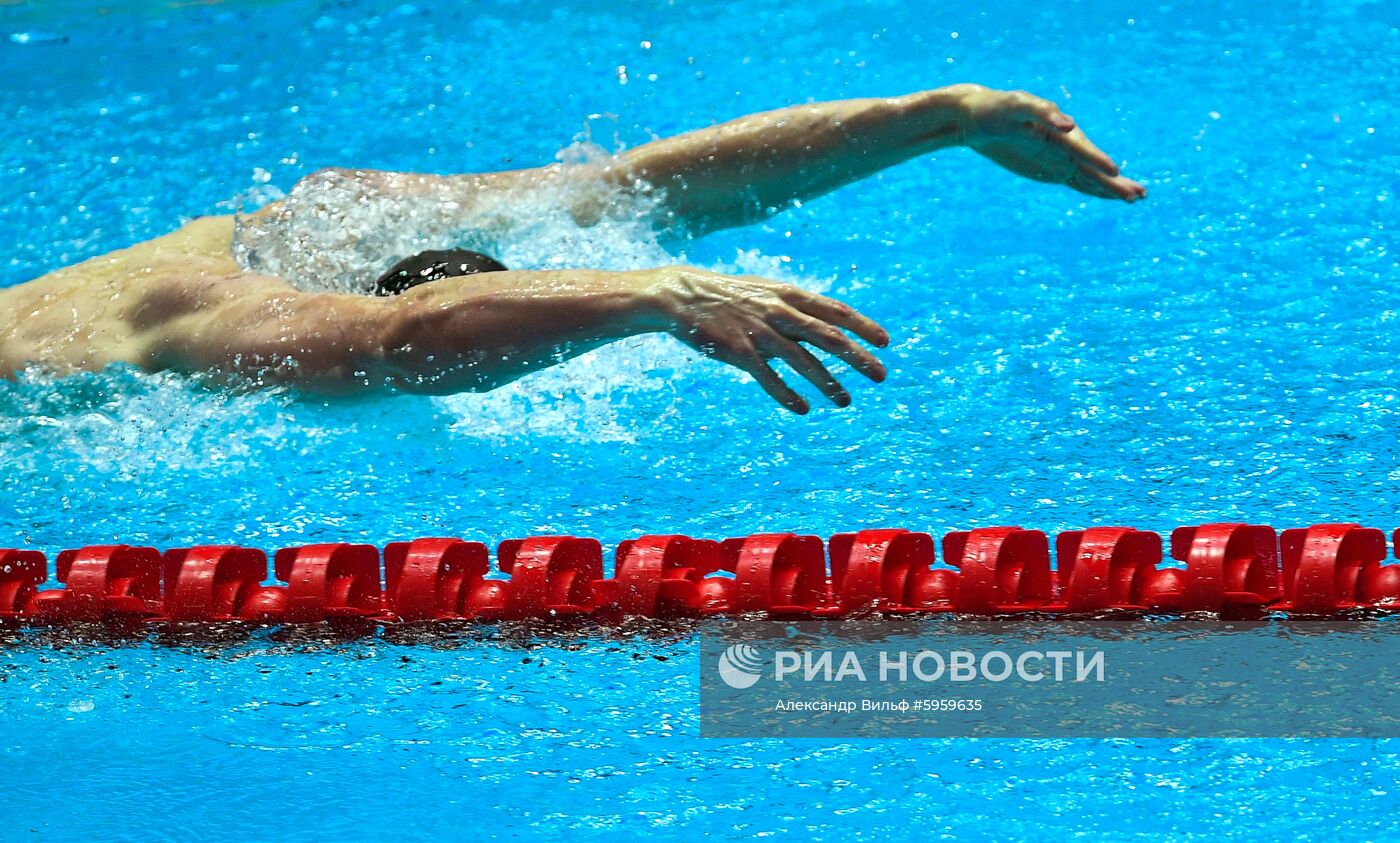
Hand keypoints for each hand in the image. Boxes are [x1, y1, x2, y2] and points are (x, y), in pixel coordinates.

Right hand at [640, 267, 889, 412]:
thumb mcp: (766, 292)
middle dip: (858, 357)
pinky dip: (786, 394)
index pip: (835, 310)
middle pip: (828, 336)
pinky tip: (802, 409)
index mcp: (788, 295)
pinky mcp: (739, 351)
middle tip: (881, 375)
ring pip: (802, 361)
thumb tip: (824, 326)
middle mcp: (779, 312)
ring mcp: (759, 332)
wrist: (683, 295)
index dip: (863, 326)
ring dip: (827, 382)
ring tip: (845, 401)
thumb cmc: (729, 295)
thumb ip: (795, 308)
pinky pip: (768, 377)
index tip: (886, 342)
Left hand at [955, 85, 1145, 201]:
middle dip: (1114, 181)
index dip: (1097, 159)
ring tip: (1136, 198)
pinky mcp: (1051, 169)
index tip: (1114, 171)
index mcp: (1058, 127)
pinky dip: (1093, 189)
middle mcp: (1064, 143)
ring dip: (1111, 188)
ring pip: (1089, 176)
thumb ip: (1042, 112)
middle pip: (1092, 166)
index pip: (1081, 147)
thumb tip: (1069, 125)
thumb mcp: (1015, 106)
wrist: (979, 116)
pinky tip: (1109, 196)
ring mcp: (1059, 157)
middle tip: (1139, 194)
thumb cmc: (997, 107)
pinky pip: (1076, 181)